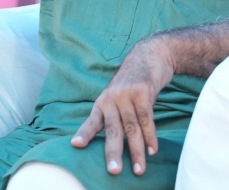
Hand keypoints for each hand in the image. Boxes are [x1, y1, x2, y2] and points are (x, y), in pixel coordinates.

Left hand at [71, 37, 174, 176]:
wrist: (148, 57)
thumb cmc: (132, 83)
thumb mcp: (117, 96)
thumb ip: (115, 116)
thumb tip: (115, 144)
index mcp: (103, 102)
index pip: (92, 121)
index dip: (84, 134)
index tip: (75, 145)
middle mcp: (111, 99)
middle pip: (113, 130)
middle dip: (113, 152)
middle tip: (114, 171)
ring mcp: (127, 95)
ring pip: (132, 129)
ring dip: (137, 151)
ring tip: (139, 170)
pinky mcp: (142, 92)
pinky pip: (147, 119)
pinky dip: (150, 136)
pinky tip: (152, 150)